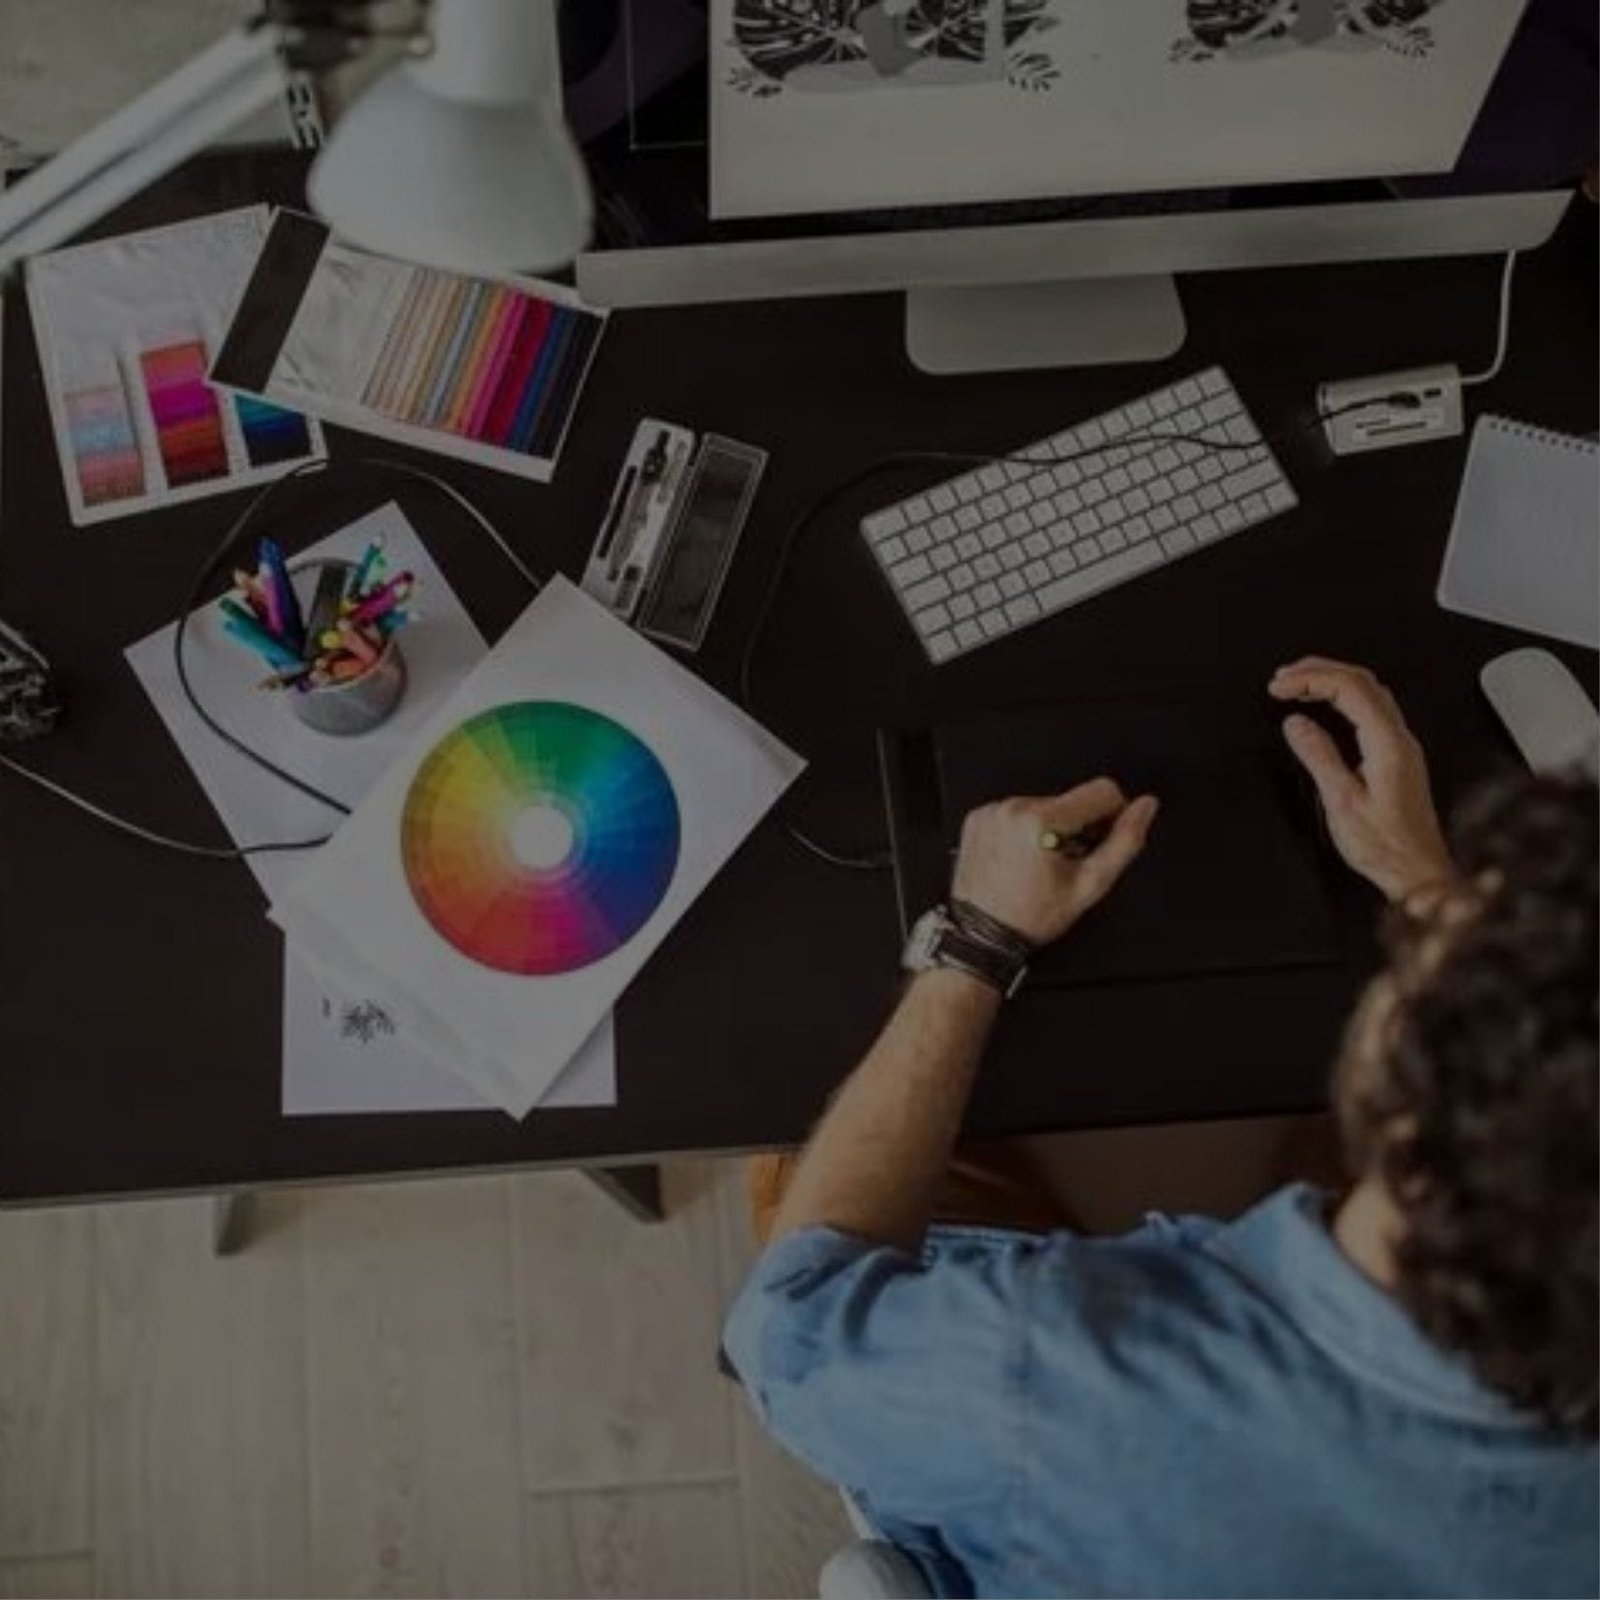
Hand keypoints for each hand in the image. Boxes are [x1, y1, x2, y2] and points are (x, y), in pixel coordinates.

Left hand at [952, 779, 1158, 946]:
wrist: (984, 934)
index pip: (1103, 790)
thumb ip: (1125, 842)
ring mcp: (992, 812)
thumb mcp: (1090, 885)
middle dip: (1079, 826)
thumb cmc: (1031, 916)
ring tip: (1043, 864)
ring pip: (1045, 804)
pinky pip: (1017, 811)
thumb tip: (1145, 808)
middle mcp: (1013, 809)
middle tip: (1069, 862)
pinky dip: (1025, 830)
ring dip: (1051, 828)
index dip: (1115, 814)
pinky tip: (1022, 858)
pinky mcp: (978, 818)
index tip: (1103, 839)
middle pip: (1072, 799)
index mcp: (1041, 821)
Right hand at [1269, 656, 1453, 901]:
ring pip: (1370, 692)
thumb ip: (1319, 757)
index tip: (1279, 685)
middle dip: (1319, 669)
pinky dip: (1343, 698)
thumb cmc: (1387, 847)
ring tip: (1298, 684)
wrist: (1418, 872)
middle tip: (1283, 676)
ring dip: (1332, 680)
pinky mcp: (1398, 757)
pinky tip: (1325, 708)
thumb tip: (1297, 724)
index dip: (1310, 678)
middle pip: (1363, 680)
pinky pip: (1372, 710)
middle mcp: (1400, 739)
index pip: (1349, 688)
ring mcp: (1402, 746)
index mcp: (1388, 744)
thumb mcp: (1342, 802)